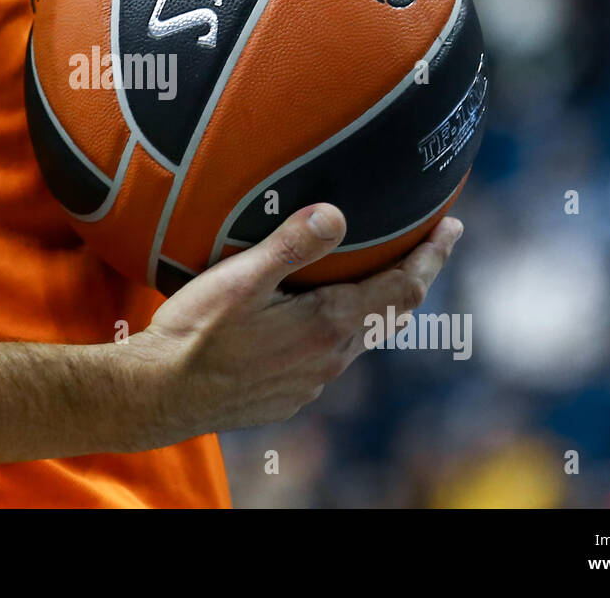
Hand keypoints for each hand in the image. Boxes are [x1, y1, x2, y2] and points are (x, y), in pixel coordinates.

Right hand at [132, 204, 462, 443]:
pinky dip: (341, 329)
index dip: (431, 256)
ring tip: (376, 275)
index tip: (451, 227)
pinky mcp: (288, 395)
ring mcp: (310, 381)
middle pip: (390, 313)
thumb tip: (337, 215)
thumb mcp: (241, 278)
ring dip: (375, 304)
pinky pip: (330, 357)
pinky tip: (318, 317)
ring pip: (360, 337)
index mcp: (328, 325)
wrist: (158, 395)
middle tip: (428, 244)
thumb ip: (292, 244)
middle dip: (412, 275)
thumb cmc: (195, 333)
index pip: (403, 288)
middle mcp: (330, 359)